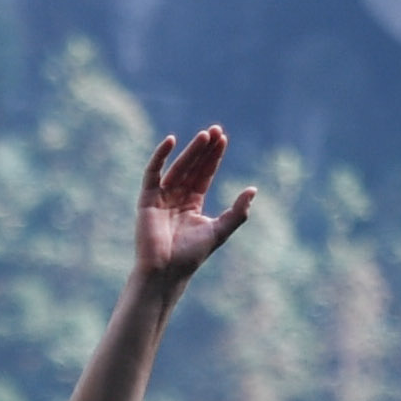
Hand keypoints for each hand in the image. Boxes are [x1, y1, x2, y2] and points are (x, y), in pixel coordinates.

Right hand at [135, 127, 255, 290]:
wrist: (166, 270)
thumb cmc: (191, 255)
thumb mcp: (220, 231)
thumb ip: (237, 212)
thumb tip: (253, 189)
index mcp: (192, 204)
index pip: (204, 174)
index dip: (214, 157)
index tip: (223, 139)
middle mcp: (177, 197)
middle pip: (193, 167)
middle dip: (204, 149)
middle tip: (216, 130)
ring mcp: (161, 196)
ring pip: (178, 167)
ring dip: (191, 151)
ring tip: (205, 135)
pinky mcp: (147, 198)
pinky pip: (152, 172)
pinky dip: (160, 156)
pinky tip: (171, 141)